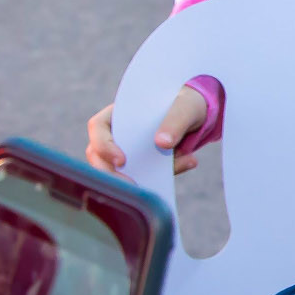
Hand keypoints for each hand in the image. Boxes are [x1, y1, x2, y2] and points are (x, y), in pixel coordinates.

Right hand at [88, 84, 208, 177]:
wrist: (197, 117)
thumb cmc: (186, 105)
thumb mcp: (186, 107)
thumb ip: (176, 121)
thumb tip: (162, 144)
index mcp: (118, 112)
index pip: (97, 127)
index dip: (104, 145)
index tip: (122, 161)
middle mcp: (116, 134)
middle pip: (99, 156)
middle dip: (111, 173)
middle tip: (132, 185)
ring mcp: (125, 152)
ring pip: (115, 172)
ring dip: (129, 182)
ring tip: (151, 189)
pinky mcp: (140, 168)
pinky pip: (138, 179)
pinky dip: (150, 184)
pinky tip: (167, 185)